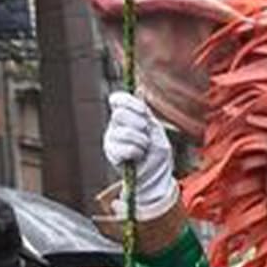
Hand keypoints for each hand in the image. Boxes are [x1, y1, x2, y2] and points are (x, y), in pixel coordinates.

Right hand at [103, 91, 179, 217]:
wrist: (155, 175)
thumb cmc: (156, 152)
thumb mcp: (155, 129)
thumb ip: (145, 114)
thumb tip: (140, 91)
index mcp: (125, 115)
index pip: (117, 99)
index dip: (129, 103)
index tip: (144, 112)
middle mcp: (114, 124)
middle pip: (120, 114)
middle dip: (140, 125)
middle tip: (147, 135)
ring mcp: (111, 138)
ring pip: (125, 132)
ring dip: (142, 141)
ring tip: (145, 148)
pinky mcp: (111, 153)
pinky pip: (126, 148)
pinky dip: (138, 152)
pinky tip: (138, 157)